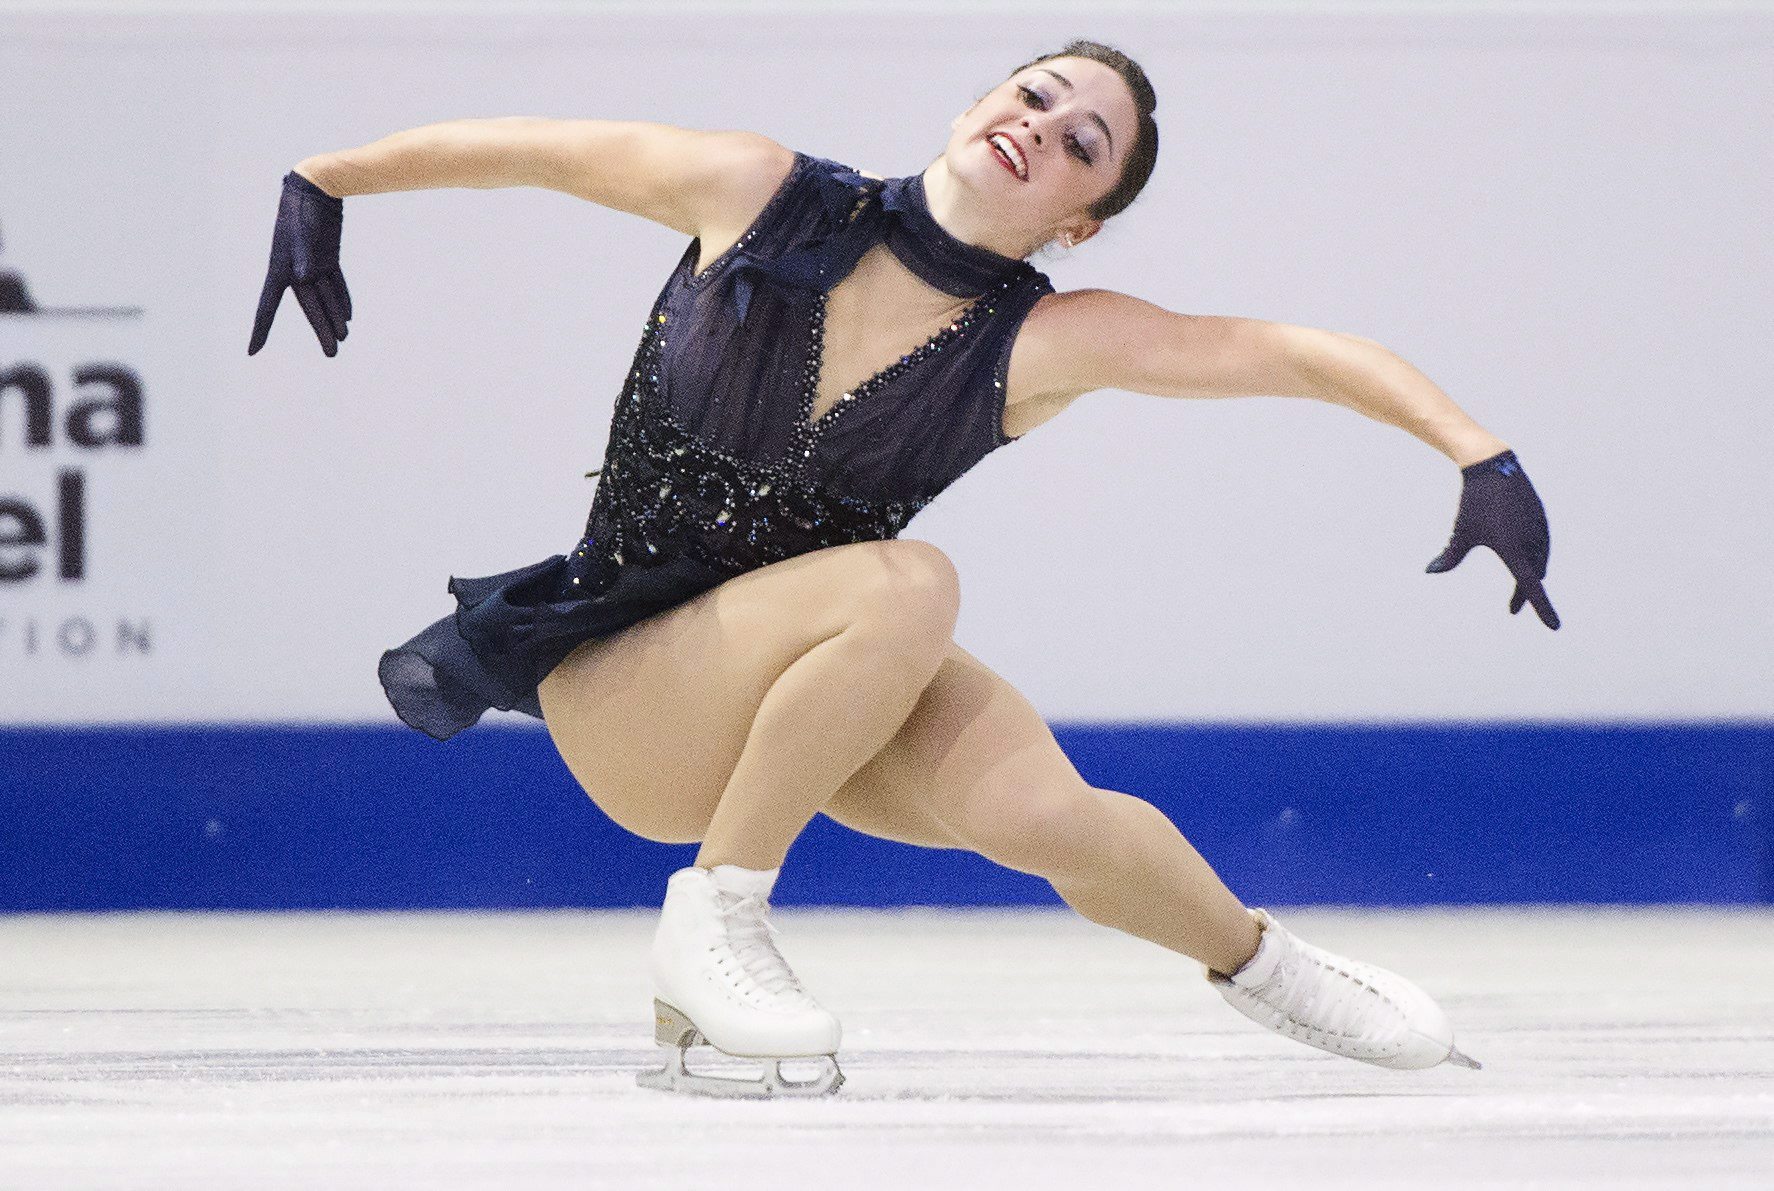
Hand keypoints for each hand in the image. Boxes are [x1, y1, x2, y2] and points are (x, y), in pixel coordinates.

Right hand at [247, 171, 351, 356]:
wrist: (314, 189)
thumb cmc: (302, 211)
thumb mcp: (301, 234)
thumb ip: (304, 256)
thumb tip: (306, 277)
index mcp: (280, 270)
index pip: (267, 307)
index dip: (261, 330)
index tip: (252, 351)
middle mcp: (295, 271)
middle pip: (310, 308)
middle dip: (321, 331)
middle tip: (332, 354)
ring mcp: (312, 264)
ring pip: (325, 298)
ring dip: (335, 317)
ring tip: (343, 339)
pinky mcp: (327, 257)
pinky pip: (334, 284)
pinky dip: (342, 299)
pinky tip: (349, 317)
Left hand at [1426, 449, 1559, 629]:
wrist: (1494, 466)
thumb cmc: (1474, 503)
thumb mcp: (1461, 531)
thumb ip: (1450, 556)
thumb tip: (1430, 571)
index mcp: (1513, 549)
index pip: (1530, 587)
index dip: (1542, 608)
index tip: (1554, 627)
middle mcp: (1532, 541)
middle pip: (1534, 577)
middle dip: (1525, 594)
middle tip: (1514, 608)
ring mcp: (1540, 529)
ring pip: (1540, 561)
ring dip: (1532, 576)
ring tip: (1521, 589)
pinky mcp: (1542, 519)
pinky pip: (1542, 546)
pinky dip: (1536, 558)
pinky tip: (1528, 562)